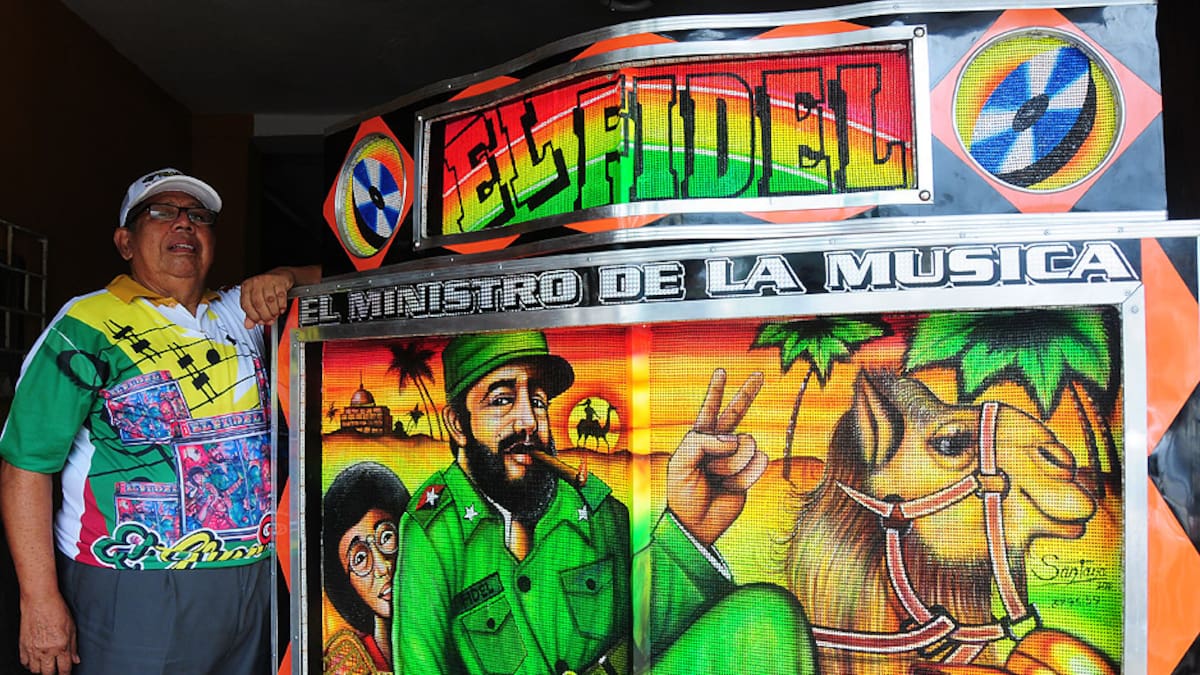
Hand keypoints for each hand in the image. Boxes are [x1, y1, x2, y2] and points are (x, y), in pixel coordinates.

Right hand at [18, 591, 77, 673]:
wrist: (39, 600)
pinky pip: (24, 663)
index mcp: (61, 646)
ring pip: (35, 670)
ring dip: (42, 670)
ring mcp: (33, 649)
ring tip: (46, 665)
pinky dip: (30, 664)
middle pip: (48, 672)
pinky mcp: (23, 646)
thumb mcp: (72, 627)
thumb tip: (76, 659)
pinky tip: (35, 661)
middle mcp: (46, 650)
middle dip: (53, 673)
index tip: (67, 674)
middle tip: (56, 670)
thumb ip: (74, 646)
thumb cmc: (57, 610)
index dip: (66, 674)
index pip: (64, 669)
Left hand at [240, 265, 319, 327]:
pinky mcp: (279, 281)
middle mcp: (256, 282)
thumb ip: (251, 313)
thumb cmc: (265, 288)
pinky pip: (281, 297)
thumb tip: (248, 325)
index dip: (253, 316)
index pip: (246, 304)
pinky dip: (281, 306)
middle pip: (258, 303)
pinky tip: (281, 309)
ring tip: (275, 315)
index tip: (259, 321)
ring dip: (273, 312)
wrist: (280, 276)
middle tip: (269, 321)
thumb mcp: (255, 299)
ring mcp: (267, 280)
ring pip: (270, 301)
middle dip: (265, 315)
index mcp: (246, 287)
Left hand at [666, 369, 765, 547]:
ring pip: (746, 444)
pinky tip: (730, 486)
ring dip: (731, 464)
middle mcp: (720, 443)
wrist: (697, 522)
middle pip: (737, 411)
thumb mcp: (681, 463)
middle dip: (747, 393)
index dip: (716, 390)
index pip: (709, 409)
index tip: (721, 371)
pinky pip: (757, 462)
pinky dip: (743, 476)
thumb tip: (734, 438)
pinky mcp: (750, 472)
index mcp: (699, 437)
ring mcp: (736, 457)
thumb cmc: (683, 492)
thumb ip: (703, 442)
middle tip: (759, 375)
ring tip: (717, 478)